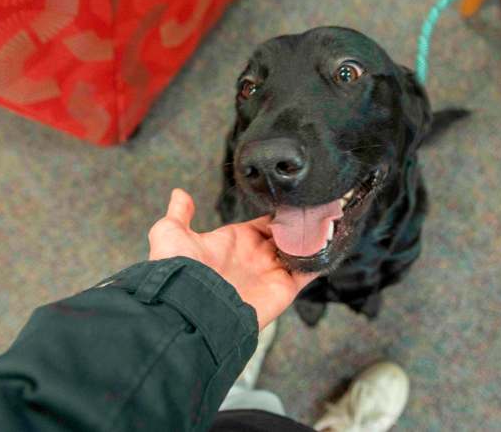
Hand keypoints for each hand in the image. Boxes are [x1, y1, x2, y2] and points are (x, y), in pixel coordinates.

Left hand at [148, 189, 318, 329]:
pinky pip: (307, 271)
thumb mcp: (172, 233)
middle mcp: (255, 257)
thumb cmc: (180, 272)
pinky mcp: (284, 288)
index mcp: (235, 242)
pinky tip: (329, 241)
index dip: (278, 212)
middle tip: (315, 206)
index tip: (292, 199)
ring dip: (311, 238)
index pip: (264, 224)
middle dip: (298, 224)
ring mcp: (271, 273)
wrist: (191, 307)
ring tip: (327, 219)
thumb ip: (179, 214)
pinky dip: (319, 258)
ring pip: (299, 252)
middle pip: (285, 237)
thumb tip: (179, 194)